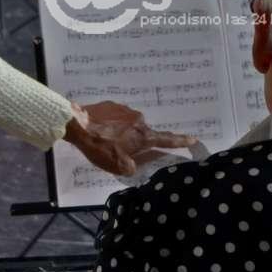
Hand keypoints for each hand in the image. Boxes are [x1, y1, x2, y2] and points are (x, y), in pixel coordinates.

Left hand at [64, 101, 196, 175]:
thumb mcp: (117, 166)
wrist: (78, 124)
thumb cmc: (100, 147)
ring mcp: (125, 110)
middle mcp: (139, 120)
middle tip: (119, 150)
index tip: (193, 139)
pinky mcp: (112, 105)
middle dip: (135, 142)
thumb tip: (134, 164)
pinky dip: (112, 124)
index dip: (180, 141)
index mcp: (143, 136)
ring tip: (105, 140)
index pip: (166, 140)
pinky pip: (117, 117)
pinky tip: (100, 129)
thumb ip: (132, 167)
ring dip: (122, 132)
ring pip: (129, 125)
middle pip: (143, 134)